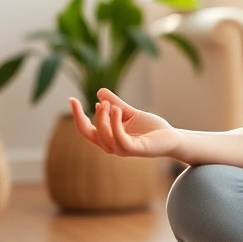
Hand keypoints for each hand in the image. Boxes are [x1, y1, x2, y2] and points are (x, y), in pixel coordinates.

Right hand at [68, 88, 183, 158]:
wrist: (171, 138)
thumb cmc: (151, 128)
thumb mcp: (129, 112)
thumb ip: (115, 104)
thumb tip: (99, 92)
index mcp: (108, 138)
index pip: (86, 129)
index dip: (77, 116)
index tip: (71, 99)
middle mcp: (112, 146)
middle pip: (89, 134)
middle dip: (81, 119)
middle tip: (84, 101)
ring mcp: (123, 149)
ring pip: (103, 136)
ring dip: (102, 119)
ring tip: (106, 104)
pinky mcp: (135, 149)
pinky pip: (120, 139)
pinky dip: (115, 124)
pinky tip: (117, 110)